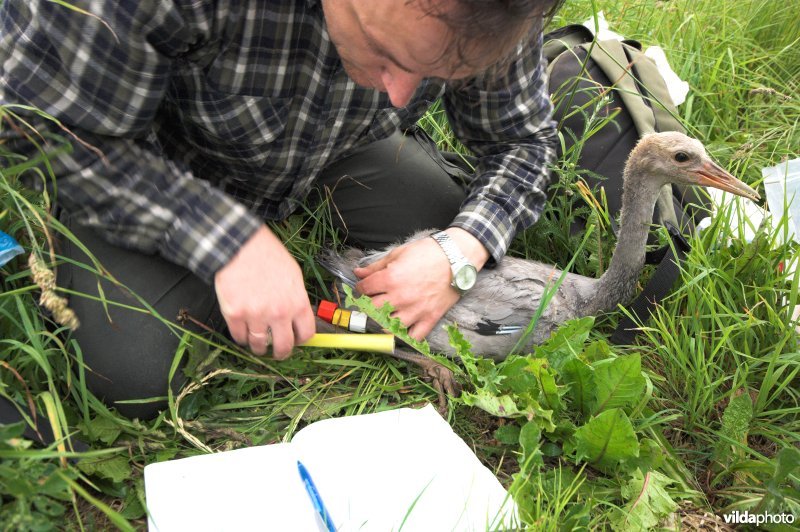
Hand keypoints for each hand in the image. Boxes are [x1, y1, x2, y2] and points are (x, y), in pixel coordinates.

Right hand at [214, 225, 315, 358]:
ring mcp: (255, 315)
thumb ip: (297, 299)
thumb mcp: (294, 275)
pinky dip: (241, 337)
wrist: (240, 246)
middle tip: (278, 352)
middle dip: (281, 352)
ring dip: (259, 348)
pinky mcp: (234, 314)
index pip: (306, 334)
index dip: (301, 340)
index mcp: (297, 302)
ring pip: (259, 346)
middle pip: (284, 347)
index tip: (296, 340)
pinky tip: (244, 331)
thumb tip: (298, 318)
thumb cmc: (268, 256)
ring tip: (258, 344)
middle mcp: (278, 313)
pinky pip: (239, 337)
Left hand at [354, 228, 488, 339]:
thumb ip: (376, 266)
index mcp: (390, 278)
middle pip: (372, 310)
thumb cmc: (428, 252)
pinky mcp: (429, 318)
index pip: (364, 289)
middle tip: (372, 301)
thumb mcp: (398, 253)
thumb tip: (358, 273)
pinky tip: (402, 329)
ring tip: (385, 315)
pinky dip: (406, 336)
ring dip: (383, 322)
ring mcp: (415, 310)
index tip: (364, 288)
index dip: (360, 288)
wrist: (456, 258)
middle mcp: (400, 297)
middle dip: (368, 305)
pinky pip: (414, 337)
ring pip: (388, 326)